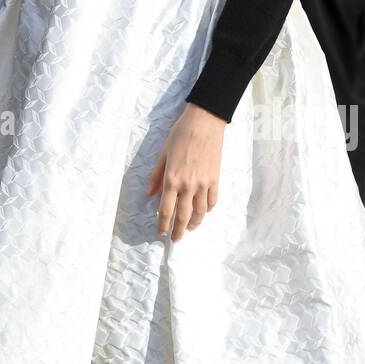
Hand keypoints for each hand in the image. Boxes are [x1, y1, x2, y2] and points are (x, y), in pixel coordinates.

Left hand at [146, 102, 224, 241]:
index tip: (161, 232)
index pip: (165, 210)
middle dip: (178, 231)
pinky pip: (212, 201)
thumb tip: (149, 194)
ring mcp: (203, 184)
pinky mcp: (215, 179)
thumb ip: (156, 176)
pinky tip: (204, 212)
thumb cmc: (179, 135)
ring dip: (194, 224)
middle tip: (175, 239)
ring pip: (200, 212)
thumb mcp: (162, 154)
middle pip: (183, 216)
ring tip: (190, 229)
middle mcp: (187, 186)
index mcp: (171, 180)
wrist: (204, 123)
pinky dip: (208, 210)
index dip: (162, 224)